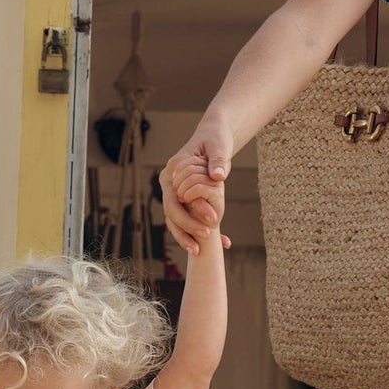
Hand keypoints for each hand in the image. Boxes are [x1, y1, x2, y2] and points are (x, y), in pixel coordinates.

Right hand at [159, 124, 233, 256]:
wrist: (213, 137)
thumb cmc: (215, 140)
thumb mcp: (219, 147)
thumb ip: (218, 161)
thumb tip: (218, 177)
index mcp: (173, 169)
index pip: (175, 198)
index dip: (190, 213)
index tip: (212, 221)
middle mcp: (169, 182)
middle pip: (171, 213)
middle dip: (187, 229)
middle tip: (204, 240)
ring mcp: (174, 191)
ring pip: (174, 220)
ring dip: (185, 236)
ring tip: (200, 251)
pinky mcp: (184, 198)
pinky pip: (185, 218)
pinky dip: (194, 231)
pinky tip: (216, 242)